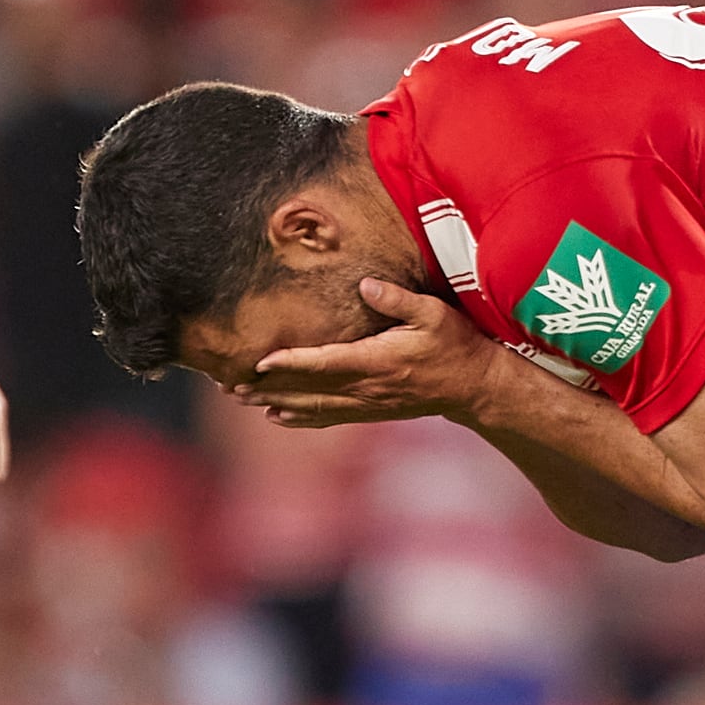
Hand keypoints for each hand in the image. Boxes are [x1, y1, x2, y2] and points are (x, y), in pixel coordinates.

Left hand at [250, 279, 504, 427]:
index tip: (261, 361)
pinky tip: (277, 417)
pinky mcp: (371, 412)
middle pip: (308, 389)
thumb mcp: (434, 314)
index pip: (326, 362)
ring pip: (313, 406)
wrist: (474, 387)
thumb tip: (365, 285)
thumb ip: (398, 299)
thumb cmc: (455, 345)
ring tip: (242, 398)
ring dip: (275, 402)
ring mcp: (367, 403)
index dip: (292, 363)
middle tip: (230, 385)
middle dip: (268, 387)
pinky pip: (328, 418)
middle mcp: (367, 387)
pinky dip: (299, 418)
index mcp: (378, 361)